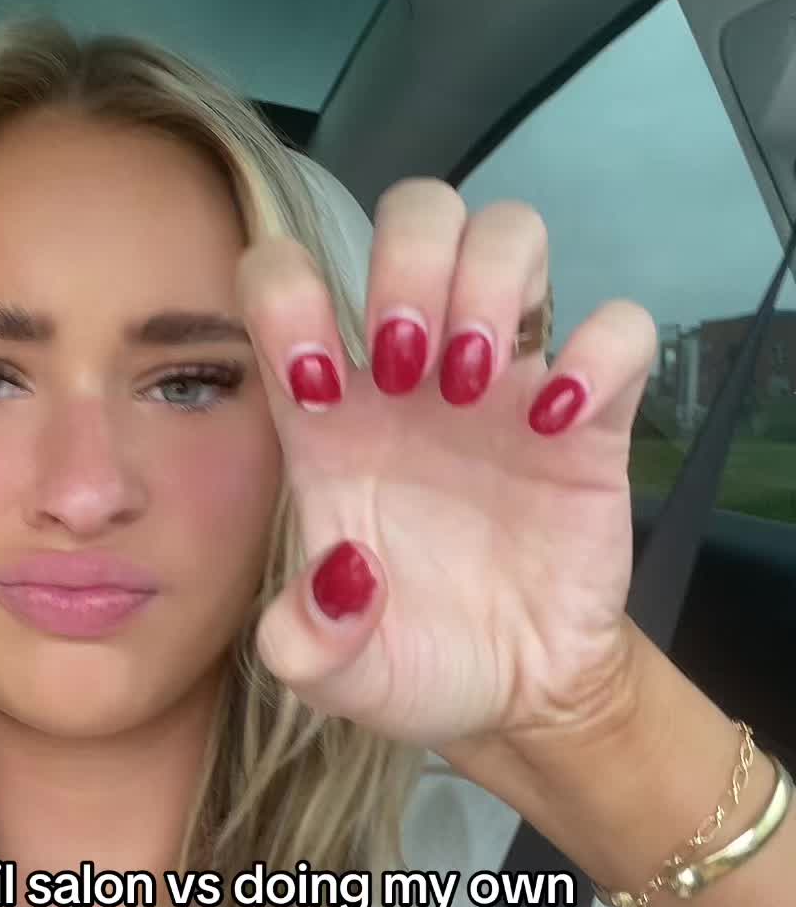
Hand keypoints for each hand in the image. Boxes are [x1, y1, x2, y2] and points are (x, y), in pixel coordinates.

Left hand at [235, 180, 656, 757]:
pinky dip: (599, 350)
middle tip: (405, 363)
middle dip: (404, 262)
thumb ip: (304, 643)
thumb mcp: (334, 674)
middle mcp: (414, 372)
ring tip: (473, 383)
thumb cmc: (410, 654)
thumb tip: (339, 580)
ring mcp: (506, 382)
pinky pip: (619, 326)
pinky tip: (559, 421)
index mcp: (330, 408)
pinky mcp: (591, 415)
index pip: (288, 275)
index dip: (289, 295)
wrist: (511, 694)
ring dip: (487, 281)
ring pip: (511, 234)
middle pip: (416, 213)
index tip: (319, 384)